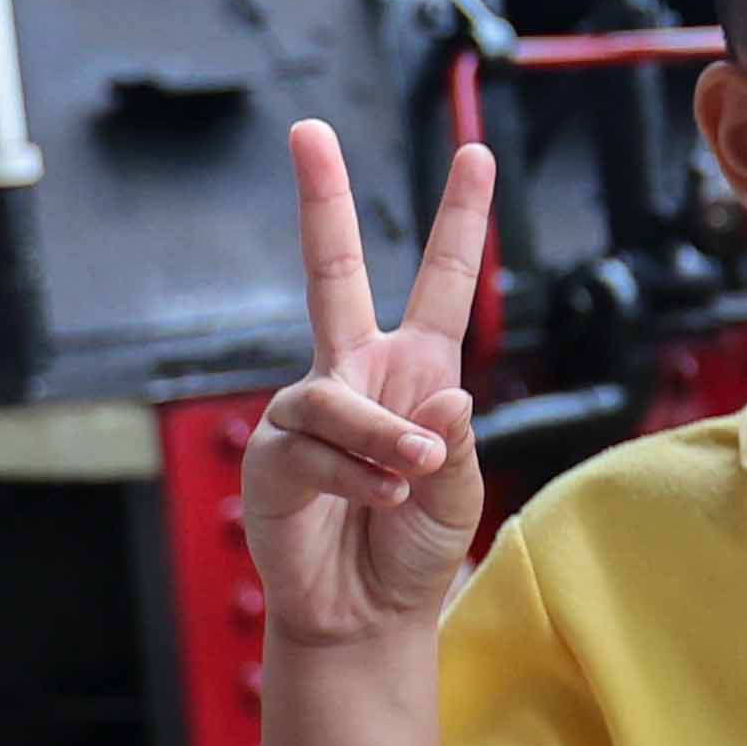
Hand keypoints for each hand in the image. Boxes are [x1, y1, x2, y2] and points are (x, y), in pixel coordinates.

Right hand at [243, 122, 496, 648]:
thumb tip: (447, 392)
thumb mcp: (462, 492)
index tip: (475, 152)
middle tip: (309, 130)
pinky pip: (312, 447)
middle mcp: (356, 372)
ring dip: (384, 437)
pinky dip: (355, 474)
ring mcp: (308, 410)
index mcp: (415, 367)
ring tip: (415, 473)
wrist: (367, 615)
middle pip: (333, 269)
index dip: (461, 219)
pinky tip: (377, 498)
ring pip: (337, 396)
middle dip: (321, 200)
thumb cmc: (416, 548)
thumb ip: (461, 441)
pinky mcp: (271, 456)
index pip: (441, 280)